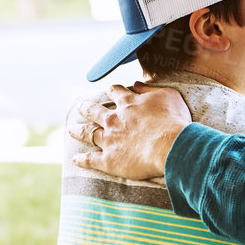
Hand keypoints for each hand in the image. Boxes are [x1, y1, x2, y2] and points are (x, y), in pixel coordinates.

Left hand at [69, 83, 191, 180]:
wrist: (170, 145)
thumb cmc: (173, 120)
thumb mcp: (167, 95)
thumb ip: (149, 89)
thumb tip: (136, 84)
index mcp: (128, 103)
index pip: (115, 93)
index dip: (112, 91)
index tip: (109, 91)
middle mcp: (114, 120)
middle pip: (94, 111)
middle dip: (86, 108)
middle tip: (80, 106)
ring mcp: (109, 140)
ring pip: (89, 133)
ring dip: (79, 131)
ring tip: (72, 130)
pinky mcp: (108, 160)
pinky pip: (91, 160)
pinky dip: (82, 160)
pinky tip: (75, 159)